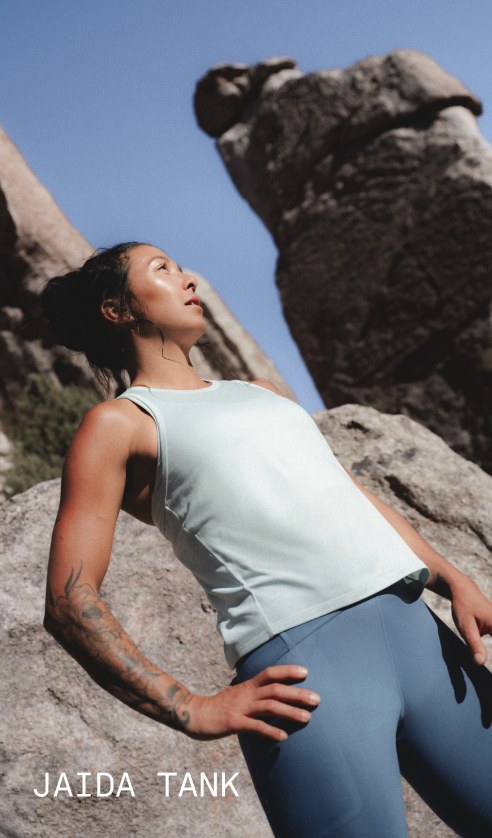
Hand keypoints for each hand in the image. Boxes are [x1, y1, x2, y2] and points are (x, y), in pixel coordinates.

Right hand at [183, 665, 320, 741]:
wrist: (194, 714)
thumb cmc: (218, 706)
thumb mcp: (237, 694)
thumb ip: (252, 692)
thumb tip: (268, 692)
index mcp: (247, 686)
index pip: (270, 673)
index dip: (287, 671)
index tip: (306, 672)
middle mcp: (246, 694)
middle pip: (275, 690)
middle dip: (297, 694)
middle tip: (317, 699)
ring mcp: (240, 708)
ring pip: (269, 707)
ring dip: (290, 712)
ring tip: (307, 718)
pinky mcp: (233, 723)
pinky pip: (255, 726)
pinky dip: (270, 731)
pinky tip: (284, 737)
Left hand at [450, 577, 491, 665]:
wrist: (462, 589)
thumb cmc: (463, 606)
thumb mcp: (466, 627)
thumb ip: (475, 645)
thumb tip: (481, 663)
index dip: (490, 655)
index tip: (486, 665)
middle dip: (486, 649)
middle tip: (475, 641)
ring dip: (486, 647)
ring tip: (474, 634)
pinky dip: (487, 645)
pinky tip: (481, 651)